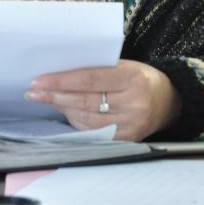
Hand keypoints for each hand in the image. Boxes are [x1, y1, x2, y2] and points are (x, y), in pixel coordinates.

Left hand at [25, 59, 180, 140]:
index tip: (39, 80)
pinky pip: (93, 131)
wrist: (169, 101)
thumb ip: (97, 69)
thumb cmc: (140, 77)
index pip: (89, 80)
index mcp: (132, 79)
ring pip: (86, 118)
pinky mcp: (128, 139)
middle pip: (85, 101)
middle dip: (55, 95)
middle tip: (33, 91)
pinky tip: (64, 111)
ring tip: (45, 99)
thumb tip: (59, 73)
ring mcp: (131, 125)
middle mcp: (134, 104)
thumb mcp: (124, 65)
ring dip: (62, 108)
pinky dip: (75, 120)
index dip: (61, 81)